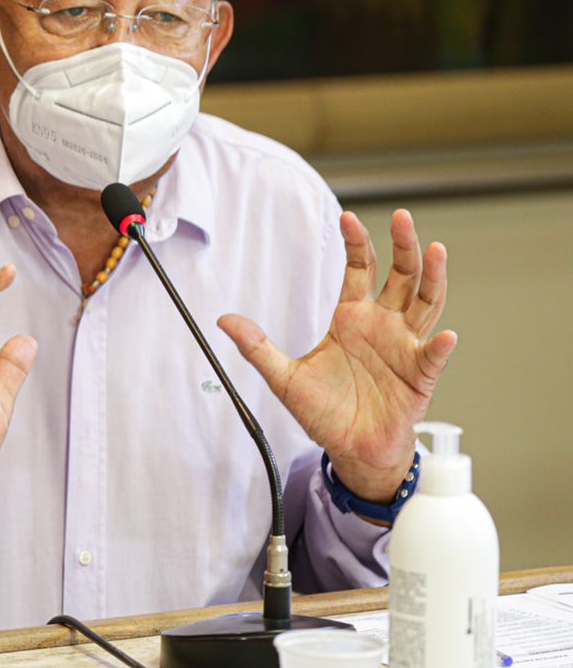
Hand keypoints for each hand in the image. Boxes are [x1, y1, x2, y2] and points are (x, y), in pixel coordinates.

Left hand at [217, 210, 456, 503]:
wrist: (351, 449)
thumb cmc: (325, 412)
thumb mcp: (283, 377)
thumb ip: (256, 347)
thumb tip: (224, 320)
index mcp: (352, 319)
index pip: (359, 270)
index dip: (356, 244)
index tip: (348, 218)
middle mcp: (383, 325)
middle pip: (401, 276)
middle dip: (403, 246)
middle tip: (402, 218)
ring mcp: (405, 347)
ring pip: (425, 304)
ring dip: (432, 278)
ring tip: (435, 250)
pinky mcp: (420, 376)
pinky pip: (432, 357)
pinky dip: (439, 345)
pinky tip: (443, 335)